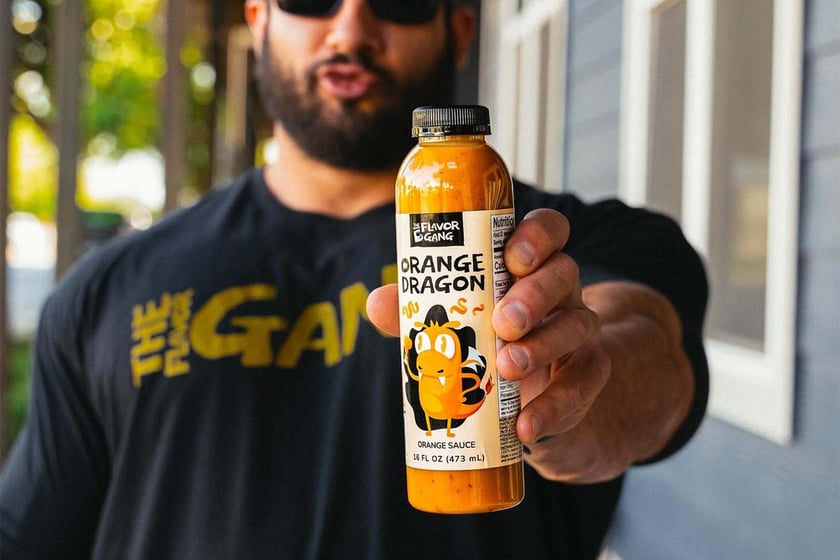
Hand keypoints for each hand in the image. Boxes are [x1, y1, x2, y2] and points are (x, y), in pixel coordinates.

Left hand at [367, 208, 689, 483]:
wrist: (533, 403)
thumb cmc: (487, 347)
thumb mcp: (454, 326)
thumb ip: (417, 312)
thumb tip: (377, 303)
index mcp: (528, 267)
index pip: (548, 231)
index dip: (537, 235)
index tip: (512, 257)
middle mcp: (560, 292)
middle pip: (564, 273)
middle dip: (534, 294)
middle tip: (502, 322)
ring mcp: (578, 333)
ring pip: (577, 325)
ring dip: (542, 346)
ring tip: (507, 367)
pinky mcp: (587, 378)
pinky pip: (583, 385)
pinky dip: (555, 406)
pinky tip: (526, 425)